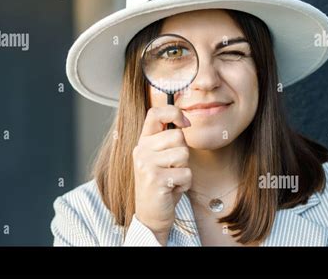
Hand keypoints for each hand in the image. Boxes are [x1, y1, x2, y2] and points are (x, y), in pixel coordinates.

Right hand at [132, 105, 191, 244]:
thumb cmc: (161, 185)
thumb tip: (184, 121)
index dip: (174, 112)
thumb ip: (167, 140)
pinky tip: (172, 190)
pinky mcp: (156, 180)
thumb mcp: (160, 158)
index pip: (155, 113)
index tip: (185, 123)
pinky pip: (186, 174)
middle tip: (172, 168)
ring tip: (172, 179)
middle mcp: (141, 150)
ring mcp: (146, 165)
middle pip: (178, 136)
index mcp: (142, 142)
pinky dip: (185, 184)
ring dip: (184, 170)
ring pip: (184, 154)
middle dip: (183, 153)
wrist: (150, 216)